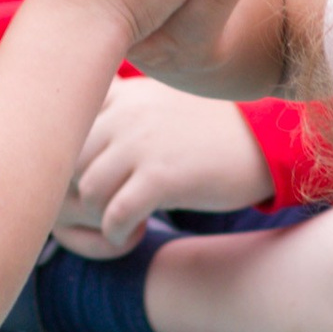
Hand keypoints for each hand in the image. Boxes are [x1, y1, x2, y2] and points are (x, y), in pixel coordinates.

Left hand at [53, 76, 271, 256]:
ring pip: (88, 191)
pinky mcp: (162, 178)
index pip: (67, 130)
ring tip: (119, 223)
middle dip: (78, 196)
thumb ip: (121, 113)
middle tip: (100, 213)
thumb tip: (81, 147)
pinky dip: (116, 234)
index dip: (70, 166)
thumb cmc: (211, 130)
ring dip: (97, 218)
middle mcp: (126, 115)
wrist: (265, 142)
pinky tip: (132, 234)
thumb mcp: (160, 104)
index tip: (89, 185)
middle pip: (69, 163)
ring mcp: (142, 145)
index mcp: (123, 97)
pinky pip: (115, 215)